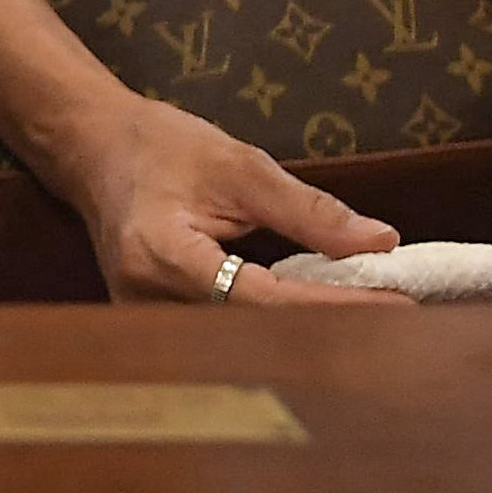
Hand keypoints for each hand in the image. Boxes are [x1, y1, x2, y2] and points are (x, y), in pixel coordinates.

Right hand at [56, 93, 411, 307]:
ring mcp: (145, 323)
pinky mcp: (154, 329)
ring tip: (369, 330)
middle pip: (253, 335)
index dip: (332, 305)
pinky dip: (273, 333)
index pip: (262, 298)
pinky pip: (223, 337)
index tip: (396, 303)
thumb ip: (309, 209)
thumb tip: (380, 242)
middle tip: (399, 327)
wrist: (92, 149)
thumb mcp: (239, 164)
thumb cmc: (160, 147)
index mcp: (162, 257)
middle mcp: (146, 303)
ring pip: (240, 345)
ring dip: (304, 339)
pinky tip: (318, 328)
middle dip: (328, 332)